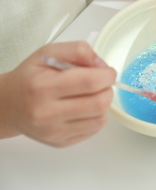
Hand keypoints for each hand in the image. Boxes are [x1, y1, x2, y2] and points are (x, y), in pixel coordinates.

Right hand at [0, 41, 115, 146]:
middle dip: (107, 89)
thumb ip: (77, 51)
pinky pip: (94, 129)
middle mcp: (47, 113)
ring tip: (91, 95)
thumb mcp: (48, 53)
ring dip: (103, 104)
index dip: (107, 75)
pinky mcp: (61, 142)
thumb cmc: (30, 78)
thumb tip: (102, 65)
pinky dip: (96, 116)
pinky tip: (84, 107)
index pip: (90, 82)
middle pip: (99, 103)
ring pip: (100, 119)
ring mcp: (54, 131)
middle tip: (101, 83)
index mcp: (43, 87)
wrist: (9, 105)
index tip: (108, 72)